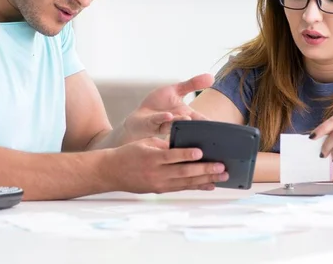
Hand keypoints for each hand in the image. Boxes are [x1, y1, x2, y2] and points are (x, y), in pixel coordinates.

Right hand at [107, 137, 228, 192]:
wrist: (111, 171)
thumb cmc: (129, 153)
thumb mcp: (145, 143)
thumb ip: (164, 145)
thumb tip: (185, 147)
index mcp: (151, 157)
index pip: (171, 156)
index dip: (186, 154)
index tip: (200, 152)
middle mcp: (156, 172)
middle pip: (183, 172)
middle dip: (204, 170)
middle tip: (221, 167)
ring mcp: (159, 183)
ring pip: (185, 182)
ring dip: (205, 180)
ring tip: (221, 176)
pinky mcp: (160, 190)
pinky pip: (181, 188)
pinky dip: (196, 186)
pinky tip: (209, 184)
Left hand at [122, 74, 212, 141]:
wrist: (138, 117)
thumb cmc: (158, 106)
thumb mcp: (176, 90)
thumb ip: (192, 84)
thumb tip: (212, 76)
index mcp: (186, 114)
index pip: (202, 120)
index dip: (212, 125)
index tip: (221, 130)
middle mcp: (177, 122)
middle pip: (190, 123)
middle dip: (196, 124)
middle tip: (205, 125)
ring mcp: (164, 124)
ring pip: (174, 123)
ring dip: (180, 120)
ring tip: (186, 117)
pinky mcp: (151, 123)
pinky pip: (158, 120)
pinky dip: (164, 118)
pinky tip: (169, 115)